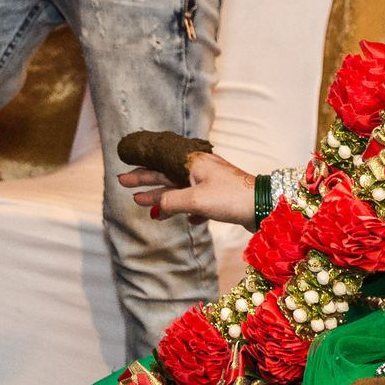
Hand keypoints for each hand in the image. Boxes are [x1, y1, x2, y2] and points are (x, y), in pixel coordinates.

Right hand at [120, 150, 256, 226]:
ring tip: (141, 203)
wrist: (262, 205)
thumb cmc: (229, 197)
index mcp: (193, 163)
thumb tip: (154, 207)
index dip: (141, 169)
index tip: (124, 171)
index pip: (160, 164)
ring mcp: (210, 183)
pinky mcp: (220, 198)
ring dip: (161, 198)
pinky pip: (197, 203)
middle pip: (167, 175)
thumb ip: (171, 202)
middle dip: (145, 181)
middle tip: (122, 183)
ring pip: (180, 190)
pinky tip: (188, 220)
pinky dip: (189, 211)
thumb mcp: (195, 199)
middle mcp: (200, 170)